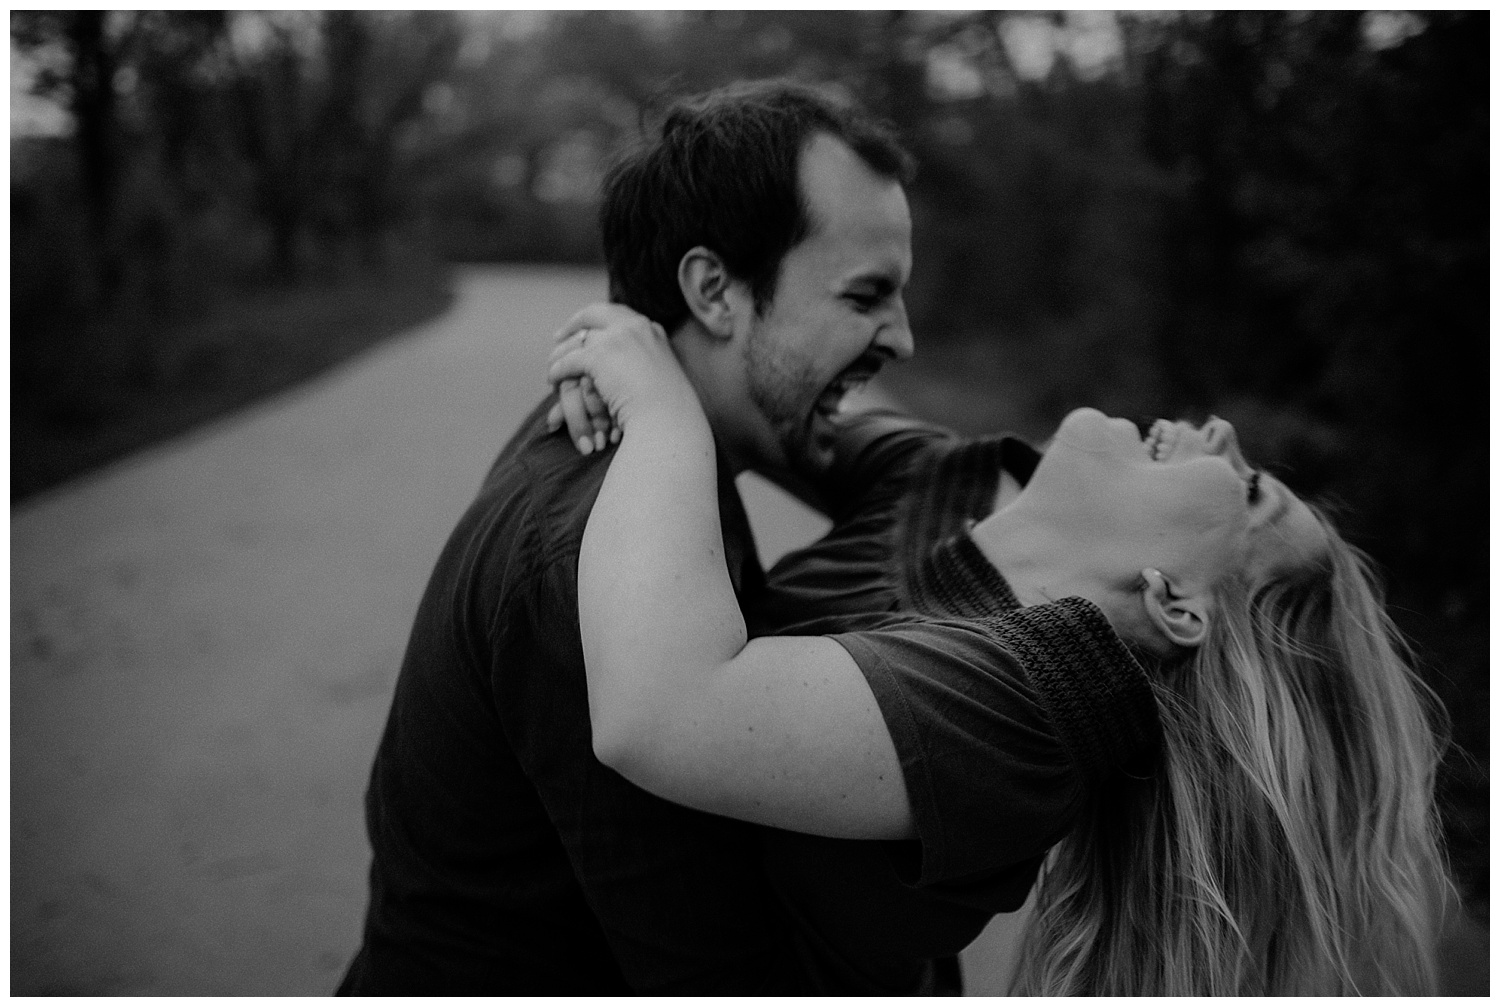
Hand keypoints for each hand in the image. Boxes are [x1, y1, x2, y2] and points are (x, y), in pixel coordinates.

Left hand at [546, 303, 658, 453]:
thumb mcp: (662, 376)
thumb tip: (628, 369)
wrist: (666, 418)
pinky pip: (568, 360)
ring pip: (578, 339)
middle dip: (575, 322)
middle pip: (595, 313)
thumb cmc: (668, 410)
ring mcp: (617, 338)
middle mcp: (635, 326)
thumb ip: (646, 363)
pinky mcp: (598, 355)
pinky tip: (552, 380)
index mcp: (652, 330)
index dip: (600, 321)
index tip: (589, 329)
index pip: (620, 315)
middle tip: (560, 336)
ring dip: (561, 352)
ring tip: (553, 364)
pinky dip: (557, 370)